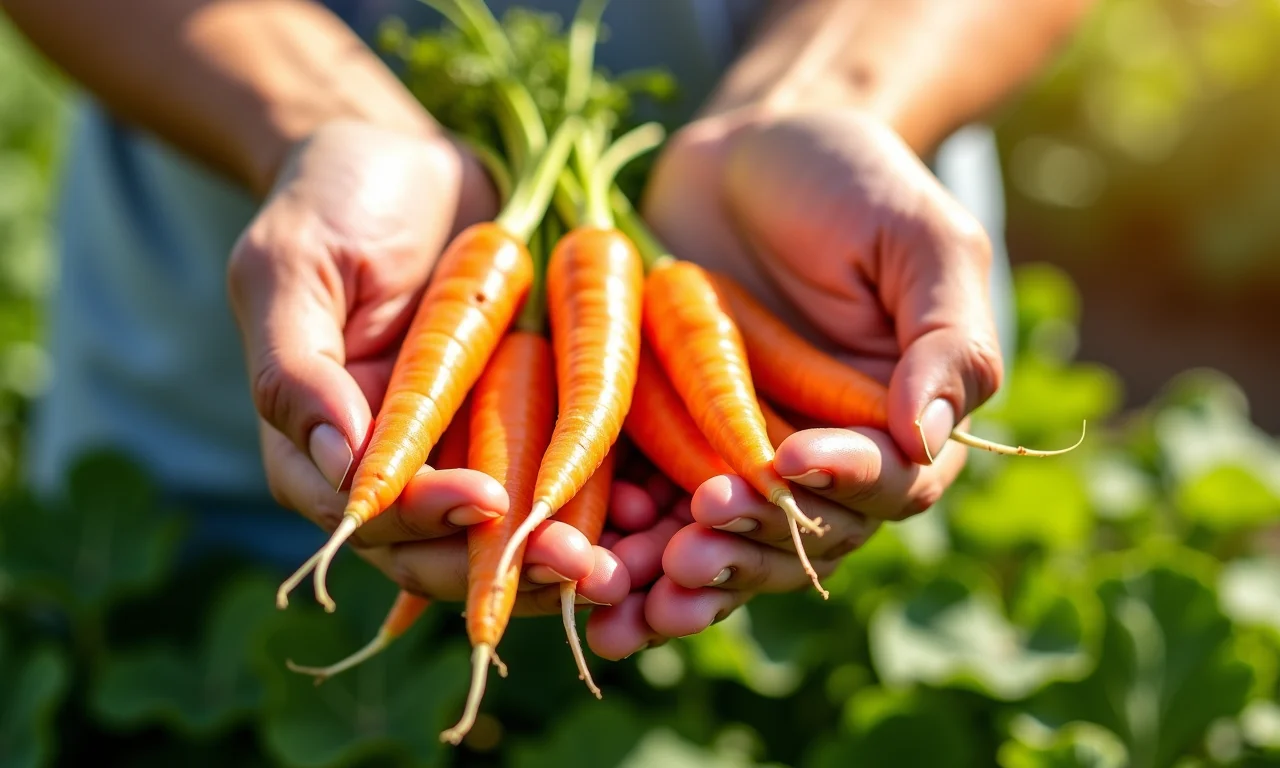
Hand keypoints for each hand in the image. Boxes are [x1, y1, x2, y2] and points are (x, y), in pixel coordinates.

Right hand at [226, 119, 620, 606]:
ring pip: (500, 534)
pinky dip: (589, 504)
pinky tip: (641, 510)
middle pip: (438, 548)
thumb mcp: (295, 266)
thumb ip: (296, 367)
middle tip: (579, 568)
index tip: (485, 500)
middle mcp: (390, 462)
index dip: (423, 520)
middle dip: (505, 566)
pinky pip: (551, 478)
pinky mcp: (517, 421)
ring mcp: (457, 446)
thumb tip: (338, 463)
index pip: (367, 512)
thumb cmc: (335, 198)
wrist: (411, 161)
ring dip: (555, 558)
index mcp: (319, 444)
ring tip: (617, 567)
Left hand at [619, 106, 1003, 643]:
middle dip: (747, 547)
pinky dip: (625, 551)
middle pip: (798, 538)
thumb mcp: (919, 239)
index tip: (792, 461)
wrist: (744, 150)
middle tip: (691, 545)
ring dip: (679, 581)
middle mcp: (825, 459)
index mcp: (899, 424)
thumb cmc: (849, 180)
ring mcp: (743, 458)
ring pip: (725, 548)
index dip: (843, 484)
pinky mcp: (673, 446)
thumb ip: (947, 338)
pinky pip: (655, 517)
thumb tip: (928, 439)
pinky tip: (588, 573)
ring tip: (625, 593)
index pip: (887, 483)